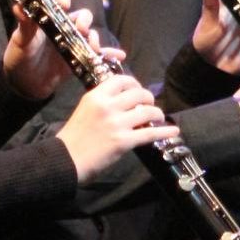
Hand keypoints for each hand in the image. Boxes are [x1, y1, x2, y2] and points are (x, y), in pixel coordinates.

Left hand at [3, 0, 104, 98]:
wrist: (25, 84)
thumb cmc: (20, 57)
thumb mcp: (21, 40)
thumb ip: (24, 23)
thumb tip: (19, 5)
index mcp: (49, 17)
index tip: (64, 4)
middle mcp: (63, 27)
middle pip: (81, 16)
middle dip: (84, 20)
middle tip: (80, 29)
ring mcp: (73, 42)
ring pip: (90, 33)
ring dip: (95, 36)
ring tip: (94, 46)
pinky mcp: (79, 58)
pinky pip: (96, 54)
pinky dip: (109, 54)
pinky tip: (119, 55)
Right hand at [55, 74, 179, 181]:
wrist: (65, 159)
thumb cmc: (73, 137)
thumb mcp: (85, 110)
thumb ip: (102, 102)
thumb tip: (125, 100)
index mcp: (96, 96)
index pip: (122, 80)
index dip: (135, 84)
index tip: (138, 90)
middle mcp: (108, 106)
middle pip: (138, 94)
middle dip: (148, 98)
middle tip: (150, 105)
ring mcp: (117, 124)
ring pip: (148, 112)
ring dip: (157, 114)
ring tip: (159, 117)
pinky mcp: (124, 141)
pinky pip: (150, 134)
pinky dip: (165, 132)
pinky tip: (173, 131)